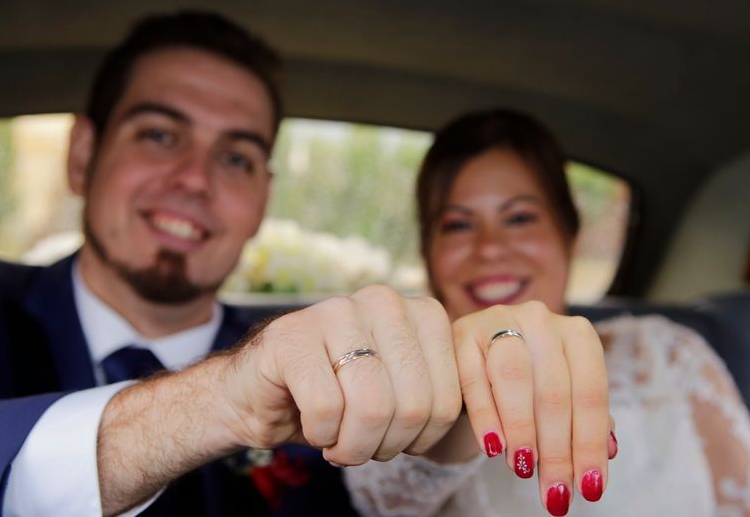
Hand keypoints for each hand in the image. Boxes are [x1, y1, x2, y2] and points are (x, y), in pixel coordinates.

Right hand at [219, 285, 462, 463]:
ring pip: (372, 407)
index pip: (448, 399)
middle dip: (388, 445)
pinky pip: (326, 408)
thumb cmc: (341, 396)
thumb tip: (486, 431)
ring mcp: (336, 311)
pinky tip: (313, 425)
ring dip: (354, 446)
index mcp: (422, 312)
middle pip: (413, 405)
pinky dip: (321, 434)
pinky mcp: (292, 335)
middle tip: (363, 447)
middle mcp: (384, 301)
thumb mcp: (403, 392)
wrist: (263, 390)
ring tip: (340, 443)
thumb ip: (439, 396)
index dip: (424, 439)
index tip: (399, 442)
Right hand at [453, 301, 612, 514]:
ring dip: (522, 429)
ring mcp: (499, 321)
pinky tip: (493, 448)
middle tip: (555, 492)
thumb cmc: (532, 377)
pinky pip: (474, 378)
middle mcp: (541, 320)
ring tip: (525, 468)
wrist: (483, 347)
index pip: (591, 393)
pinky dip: (486, 417)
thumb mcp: (564, 391)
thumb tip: (608, 453)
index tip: (590, 488)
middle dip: (557, 450)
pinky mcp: (462, 334)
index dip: (590, 443)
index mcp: (577, 333)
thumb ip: (587, 419)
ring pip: (515, 377)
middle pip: (554, 391)